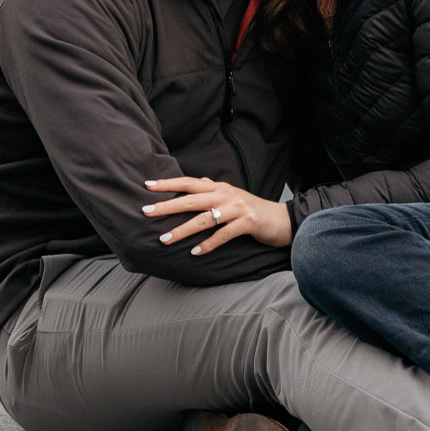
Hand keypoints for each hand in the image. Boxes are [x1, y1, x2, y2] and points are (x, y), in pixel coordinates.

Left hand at [141, 177, 292, 254]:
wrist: (283, 220)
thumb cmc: (254, 210)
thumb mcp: (232, 196)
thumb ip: (214, 189)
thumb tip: (199, 178)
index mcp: (220, 187)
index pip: (189, 182)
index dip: (168, 183)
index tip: (147, 185)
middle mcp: (226, 195)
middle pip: (191, 198)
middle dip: (167, 206)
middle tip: (146, 212)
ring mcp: (237, 208)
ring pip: (204, 218)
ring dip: (182, 230)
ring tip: (164, 240)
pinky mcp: (247, 223)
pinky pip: (223, 234)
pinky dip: (208, 244)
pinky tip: (195, 252)